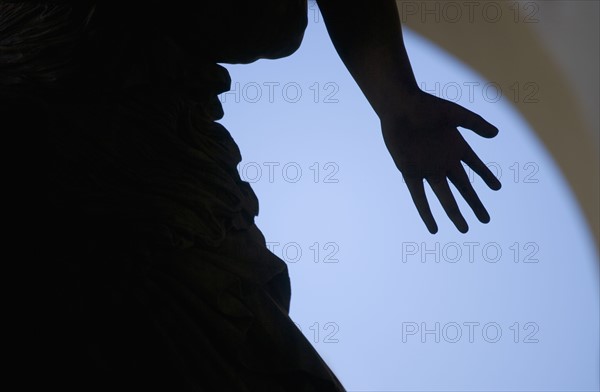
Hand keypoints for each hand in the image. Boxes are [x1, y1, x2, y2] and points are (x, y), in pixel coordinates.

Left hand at [381, 90, 500, 232]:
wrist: (399, 107)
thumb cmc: (425, 106)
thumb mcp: (454, 114)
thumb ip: (475, 123)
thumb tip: (496, 133)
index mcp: (456, 146)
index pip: (476, 165)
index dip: (486, 176)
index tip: (497, 188)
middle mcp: (443, 161)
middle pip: (463, 188)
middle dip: (474, 204)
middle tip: (486, 220)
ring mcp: (427, 168)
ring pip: (444, 197)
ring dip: (454, 213)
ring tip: (464, 229)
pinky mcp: (410, 172)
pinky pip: (419, 197)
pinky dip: (426, 212)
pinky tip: (433, 227)